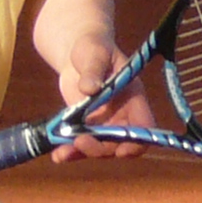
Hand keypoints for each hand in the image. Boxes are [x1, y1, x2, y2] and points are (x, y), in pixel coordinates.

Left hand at [52, 40, 152, 161]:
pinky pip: (79, 142)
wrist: (77, 52)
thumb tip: (90, 88)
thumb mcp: (95, 53)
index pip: (144, 127)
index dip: (136, 142)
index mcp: (132, 99)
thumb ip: (93, 70)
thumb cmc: (93, 48)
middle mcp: (122, 115)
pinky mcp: (85, 125)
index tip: (121, 150)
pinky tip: (57, 154)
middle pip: (119, 143)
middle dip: (101, 148)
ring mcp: (103, 122)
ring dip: (81, 153)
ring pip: (98, 147)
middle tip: (79, 142)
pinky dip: (69, 150)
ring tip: (61, 154)